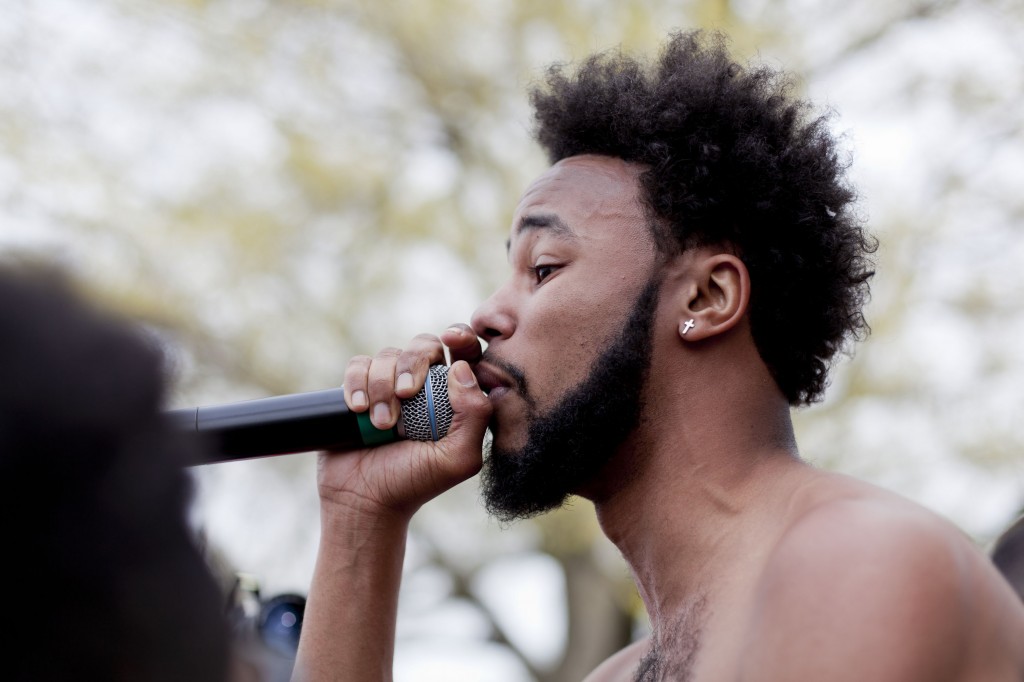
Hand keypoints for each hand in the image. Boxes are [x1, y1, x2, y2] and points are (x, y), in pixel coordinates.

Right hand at [316, 325, 490, 520]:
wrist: (364, 500)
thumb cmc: (416, 482)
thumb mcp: (459, 458)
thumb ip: (475, 415)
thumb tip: (461, 368)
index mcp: (456, 397)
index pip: (466, 352)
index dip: (462, 337)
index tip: (452, 340)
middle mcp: (425, 386)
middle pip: (425, 345)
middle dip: (414, 364)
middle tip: (407, 395)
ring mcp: (390, 385)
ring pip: (388, 355)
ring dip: (383, 387)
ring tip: (382, 426)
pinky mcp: (359, 388)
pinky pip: (358, 365)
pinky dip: (357, 383)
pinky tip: (358, 409)